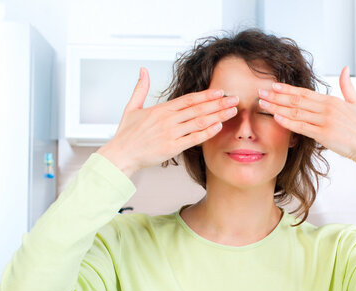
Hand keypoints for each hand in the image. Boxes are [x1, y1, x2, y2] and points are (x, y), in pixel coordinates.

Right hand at [96, 67, 239, 176]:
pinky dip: (207, 132)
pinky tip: (218, 126)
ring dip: (218, 115)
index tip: (220, 92)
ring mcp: (171, 133)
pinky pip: (193, 138)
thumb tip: (143, 71)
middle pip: (198, 108)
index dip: (206, 95)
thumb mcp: (132, 107)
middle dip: (219, 103)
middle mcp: (168, 119)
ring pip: (199, 121)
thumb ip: (140, 88)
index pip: (189, 99)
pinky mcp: (172, 147)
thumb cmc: (127, 135)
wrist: (121, 154)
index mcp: (161, 109)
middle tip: (234, 99)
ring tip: (232, 111)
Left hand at [257, 66, 355, 173]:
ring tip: (263, 105)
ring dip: (278, 107)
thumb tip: (344, 69)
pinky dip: (289, 122)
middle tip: (261, 93)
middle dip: (277, 96)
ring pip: (296, 112)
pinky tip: (277, 118)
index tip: (273, 86)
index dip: (287, 88)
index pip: (305, 92)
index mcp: (332, 100)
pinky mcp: (324, 134)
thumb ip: (347, 86)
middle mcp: (327, 108)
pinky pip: (303, 127)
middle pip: (297, 100)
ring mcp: (325, 121)